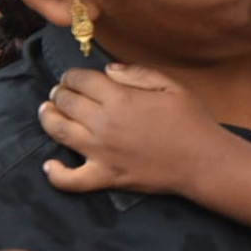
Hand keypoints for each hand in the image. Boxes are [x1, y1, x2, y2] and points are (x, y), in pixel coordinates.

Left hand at [38, 64, 222, 193]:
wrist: (203, 160)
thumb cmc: (191, 120)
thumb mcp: (171, 86)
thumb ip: (138, 74)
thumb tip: (108, 71)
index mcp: (120, 98)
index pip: (81, 80)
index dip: (72, 75)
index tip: (72, 76)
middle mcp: (103, 124)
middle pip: (66, 103)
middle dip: (60, 92)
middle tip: (60, 91)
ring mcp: (101, 153)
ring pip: (58, 132)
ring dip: (48, 118)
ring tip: (47, 111)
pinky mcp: (105, 177)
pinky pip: (70, 180)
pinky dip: (55, 173)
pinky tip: (49, 164)